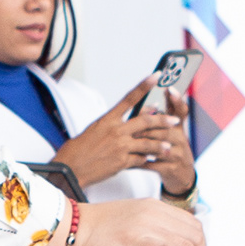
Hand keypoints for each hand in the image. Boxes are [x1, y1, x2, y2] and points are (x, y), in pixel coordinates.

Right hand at [55, 82, 192, 193]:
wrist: (71, 169)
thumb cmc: (78, 150)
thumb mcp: (95, 130)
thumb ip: (113, 124)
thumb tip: (131, 120)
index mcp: (107, 119)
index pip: (129, 98)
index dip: (144, 86)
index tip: (156, 76)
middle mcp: (116, 130)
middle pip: (146, 121)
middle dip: (163, 120)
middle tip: (174, 120)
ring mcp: (120, 146)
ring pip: (148, 143)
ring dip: (160, 144)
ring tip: (169, 146)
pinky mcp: (122, 162)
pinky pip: (140, 159)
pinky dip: (145, 160)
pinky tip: (150, 161)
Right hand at [73, 196, 219, 245]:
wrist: (67, 230)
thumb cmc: (89, 231)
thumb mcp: (126, 224)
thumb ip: (145, 231)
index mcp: (150, 206)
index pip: (188, 222)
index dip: (200, 243)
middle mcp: (153, 212)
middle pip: (194, 232)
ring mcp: (147, 225)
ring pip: (189, 243)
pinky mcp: (139, 240)